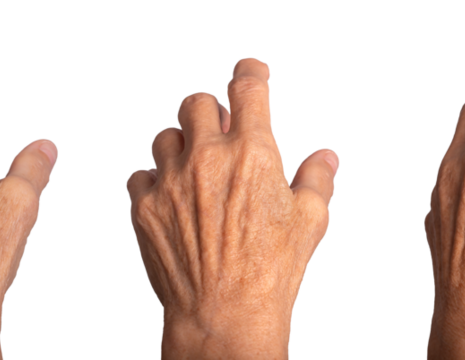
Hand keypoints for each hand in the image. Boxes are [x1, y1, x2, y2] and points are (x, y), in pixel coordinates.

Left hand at [125, 57, 338, 357]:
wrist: (224, 315)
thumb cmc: (272, 271)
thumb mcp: (310, 222)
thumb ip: (317, 179)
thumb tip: (326, 156)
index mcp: (253, 152)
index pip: (247, 86)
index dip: (250, 71)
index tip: (251, 72)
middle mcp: (207, 156)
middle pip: (194, 100)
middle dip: (208, 110)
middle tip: (216, 132)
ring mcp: (171, 179)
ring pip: (164, 135)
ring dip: (179, 146)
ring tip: (193, 171)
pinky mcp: (143, 205)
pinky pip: (139, 174)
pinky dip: (153, 181)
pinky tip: (169, 199)